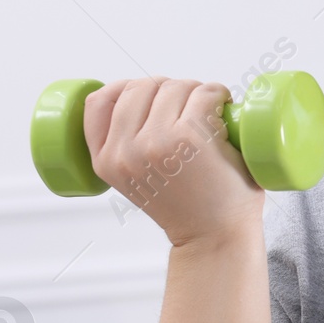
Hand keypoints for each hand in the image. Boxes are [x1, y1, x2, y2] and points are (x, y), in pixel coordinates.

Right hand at [84, 78, 263, 247]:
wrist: (215, 236)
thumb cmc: (188, 204)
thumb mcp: (135, 177)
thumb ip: (127, 145)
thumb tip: (139, 95)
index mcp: (105, 160)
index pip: (99, 101)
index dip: (125, 89)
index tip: (150, 96)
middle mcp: (125, 151)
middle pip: (142, 86)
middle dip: (169, 90)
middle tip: (191, 110)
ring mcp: (156, 142)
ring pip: (175, 86)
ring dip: (197, 92)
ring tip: (209, 116)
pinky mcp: (191, 136)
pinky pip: (205, 92)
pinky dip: (219, 94)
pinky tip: (224, 111)